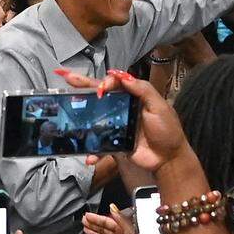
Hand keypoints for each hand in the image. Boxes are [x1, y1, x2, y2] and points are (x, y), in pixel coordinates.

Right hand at [55, 67, 190, 173]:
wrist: (169, 158)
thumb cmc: (168, 130)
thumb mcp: (159, 107)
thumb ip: (143, 90)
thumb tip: (123, 75)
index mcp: (133, 97)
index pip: (115, 83)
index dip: (105, 82)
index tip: (102, 87)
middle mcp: (122, 108)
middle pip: (99, 95)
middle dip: (82, 85)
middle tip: (65, 76)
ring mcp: (116, 124)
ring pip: (94, 117)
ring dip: (79, 114)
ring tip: (63, 106)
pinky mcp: (114, 142)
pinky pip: (99, 144)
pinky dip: (92, 151)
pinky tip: (88, 156)